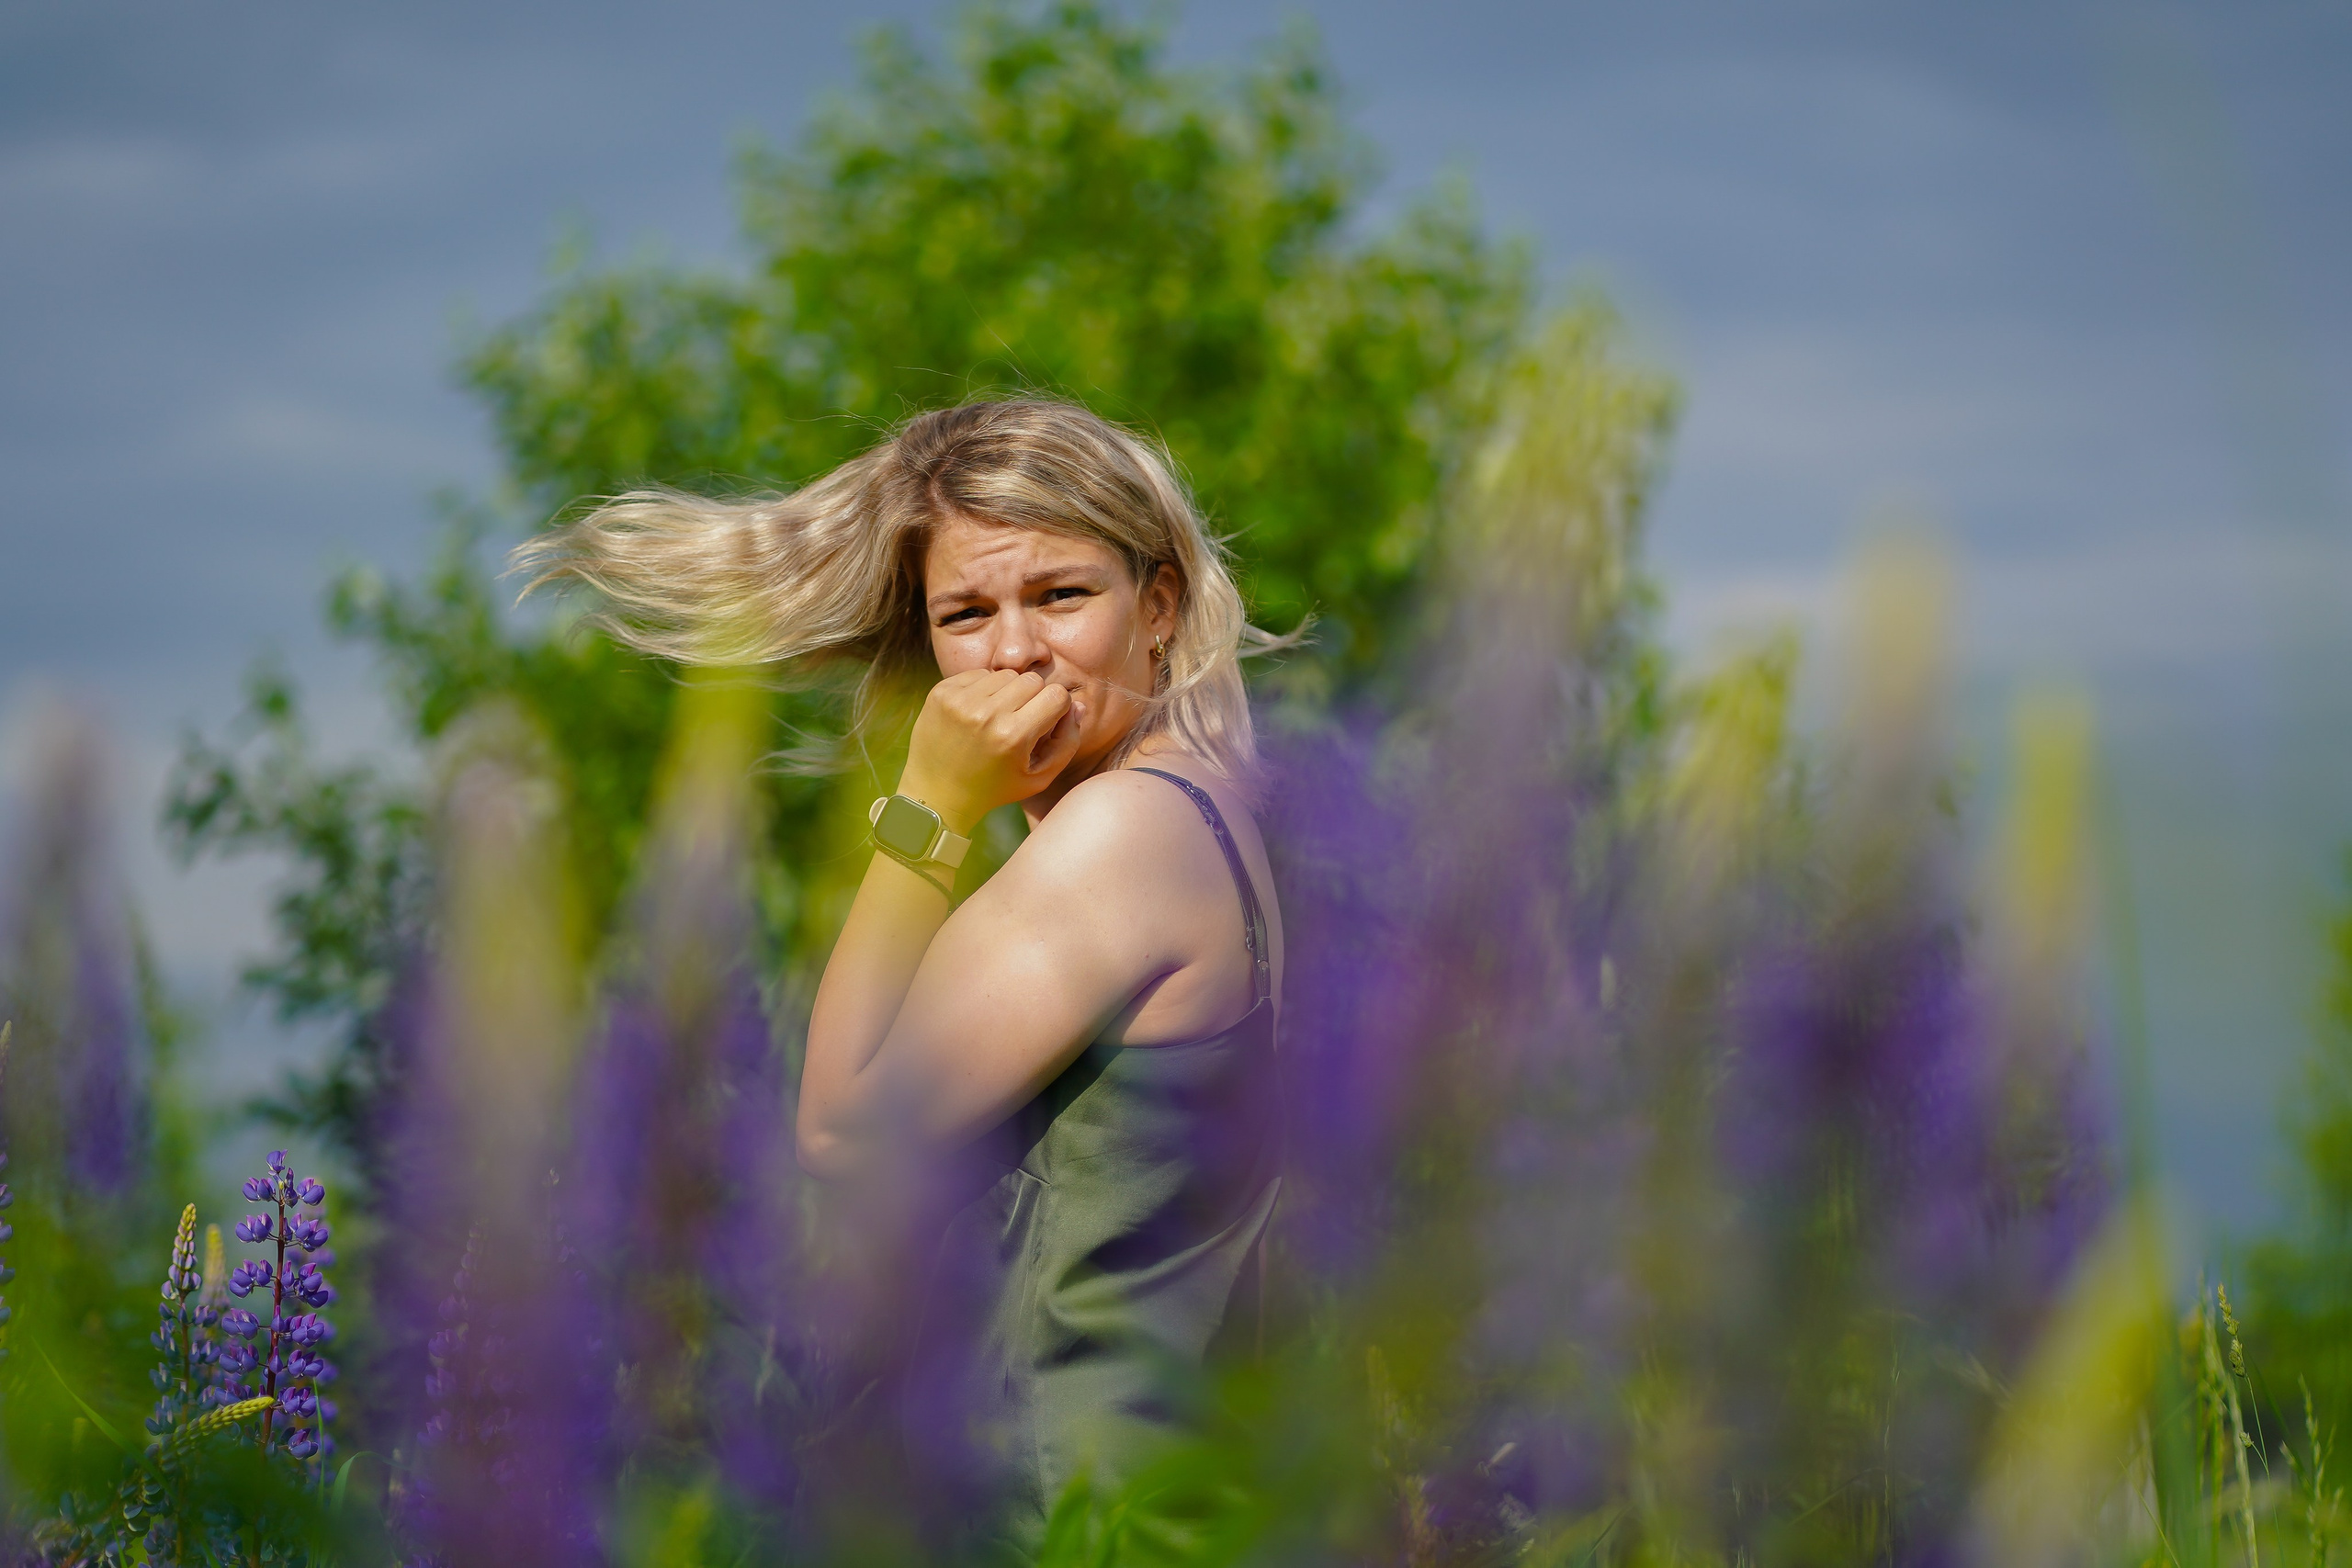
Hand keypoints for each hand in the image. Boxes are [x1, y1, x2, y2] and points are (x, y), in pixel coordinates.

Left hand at [896, 670, 1082, 832]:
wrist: (935, 794)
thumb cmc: (994, 789)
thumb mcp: (1038, 778)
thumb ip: (1067, 742)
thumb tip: (1077, 705)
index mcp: (1013, 736)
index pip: (1056, 695)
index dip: (1056, 710)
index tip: (1044, 725)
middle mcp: (986, 714)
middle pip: (1033, 680)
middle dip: (1034, 699)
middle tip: (1021, 721)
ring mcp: (960, 700)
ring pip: (1006, 674)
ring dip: (1008, 692)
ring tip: (998, 717)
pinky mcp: (941, 692)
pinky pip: (979, 673)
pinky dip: (984, 689)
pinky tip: (977, 713)